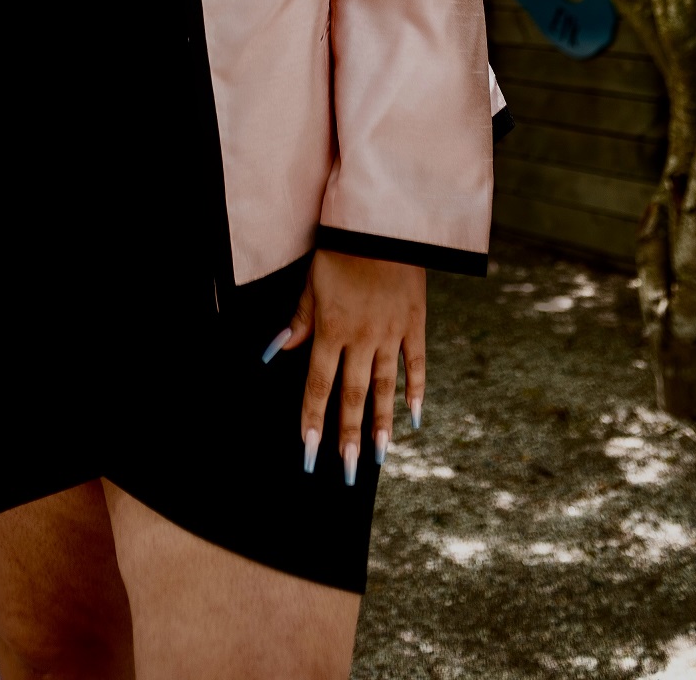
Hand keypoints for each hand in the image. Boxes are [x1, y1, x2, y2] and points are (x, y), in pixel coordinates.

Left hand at [269, 248, 425, 483]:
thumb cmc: (341, 251)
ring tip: (379, 455)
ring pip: (384, 386)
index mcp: (331, 329)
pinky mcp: (414, 322)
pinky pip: (417, 362)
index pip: (318, 385)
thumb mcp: (313, 283)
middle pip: (352, 395)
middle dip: (348, 436)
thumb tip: (278, 352)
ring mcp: (391, 332)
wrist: (382, 224)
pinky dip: (416, 390)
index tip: (308, 452)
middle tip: (348, 472)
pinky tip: (415, 416)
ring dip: (381, 423)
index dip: (312, 420)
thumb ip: (300, 320)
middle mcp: (361, 337)